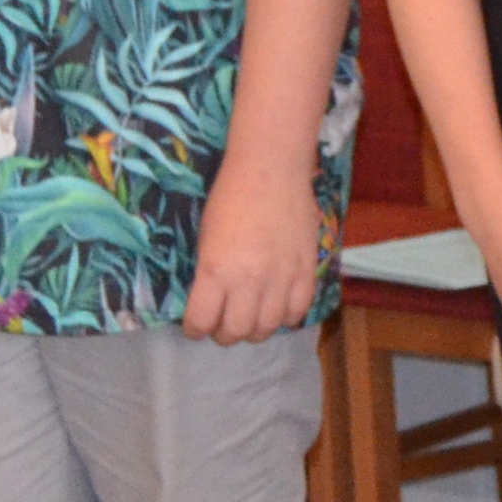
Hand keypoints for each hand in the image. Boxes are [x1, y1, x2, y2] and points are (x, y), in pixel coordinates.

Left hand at [182, 153, 322, 345]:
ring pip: (267, 328)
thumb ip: (209, 274)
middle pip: (236, 332)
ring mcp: (281, 278)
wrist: (271, 168)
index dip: (195, 328)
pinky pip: (297, 312)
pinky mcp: (306, 271)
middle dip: (224, 334)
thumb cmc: (229, 196)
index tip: (196, 325)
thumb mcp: (205, 238)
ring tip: (249, 319)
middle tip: (222, 324)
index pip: (201, 322)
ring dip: (254, 330)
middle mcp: (249, 281)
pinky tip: (276, 307)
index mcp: (216, 270)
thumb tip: (211, 302)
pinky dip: (285, 317)